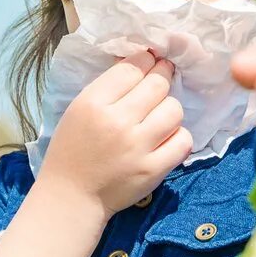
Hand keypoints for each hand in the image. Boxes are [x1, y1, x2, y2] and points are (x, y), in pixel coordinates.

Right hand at [35, 50, 192, 216]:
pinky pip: (183, 140)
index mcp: (93, 103)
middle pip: (158, 84)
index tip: (149, 61)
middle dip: (163, 76)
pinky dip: (178, 136)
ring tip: (159, 114)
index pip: (132, 67)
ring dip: (169, 108)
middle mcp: (117, 122)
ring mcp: (138, 147)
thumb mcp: (79, 108)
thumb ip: (108, 86)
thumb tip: (142, 60)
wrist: (72, 196)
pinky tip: (166, 138)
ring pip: (174, 109)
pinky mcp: (154, 169)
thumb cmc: (73, 149)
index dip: (146, 60)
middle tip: (162, 78)